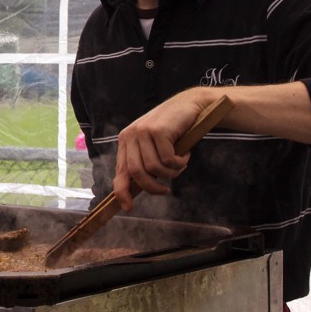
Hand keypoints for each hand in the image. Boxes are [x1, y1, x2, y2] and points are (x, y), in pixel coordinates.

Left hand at [112, 90, 216, 204]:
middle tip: (165, 190)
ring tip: (180, 164)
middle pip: (137, 173)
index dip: (122, 191)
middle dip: (152, 187)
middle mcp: (131, 135)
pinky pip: (168, 160)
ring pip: (154, 168)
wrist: (190, 105)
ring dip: (171, 173)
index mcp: (126, 140)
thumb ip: (142, 162)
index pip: (120, 171)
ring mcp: (144, 131)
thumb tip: (134, 189)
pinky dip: (179, 163)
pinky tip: (185, 154)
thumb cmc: (173, 129)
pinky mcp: (159, 131)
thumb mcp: (152, 145)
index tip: (128, 206)